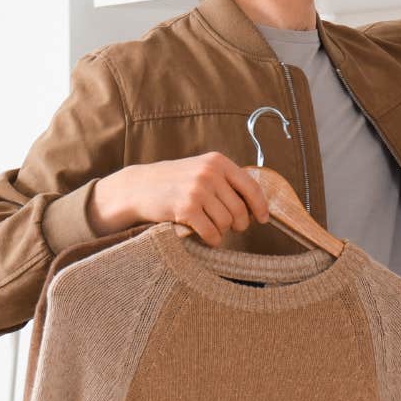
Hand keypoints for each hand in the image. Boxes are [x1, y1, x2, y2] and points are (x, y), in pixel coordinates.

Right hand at [89, 152, 270, 246]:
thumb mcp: (200, 169)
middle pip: (240, 209)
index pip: (251, 186)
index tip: (263, 219)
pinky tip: (206, 237)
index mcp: (217, 162)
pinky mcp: (186, 208)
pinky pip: (211, 232)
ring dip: (222, 232)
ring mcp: (198, 190)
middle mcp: (209, 173)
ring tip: (212, 228)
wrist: (137, 187)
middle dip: (238, 224)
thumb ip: (225, 180)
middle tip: (231, 227)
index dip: (260, 206)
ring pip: (227, 223)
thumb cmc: (172, 182)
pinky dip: (212, 239)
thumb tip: (255, 203)